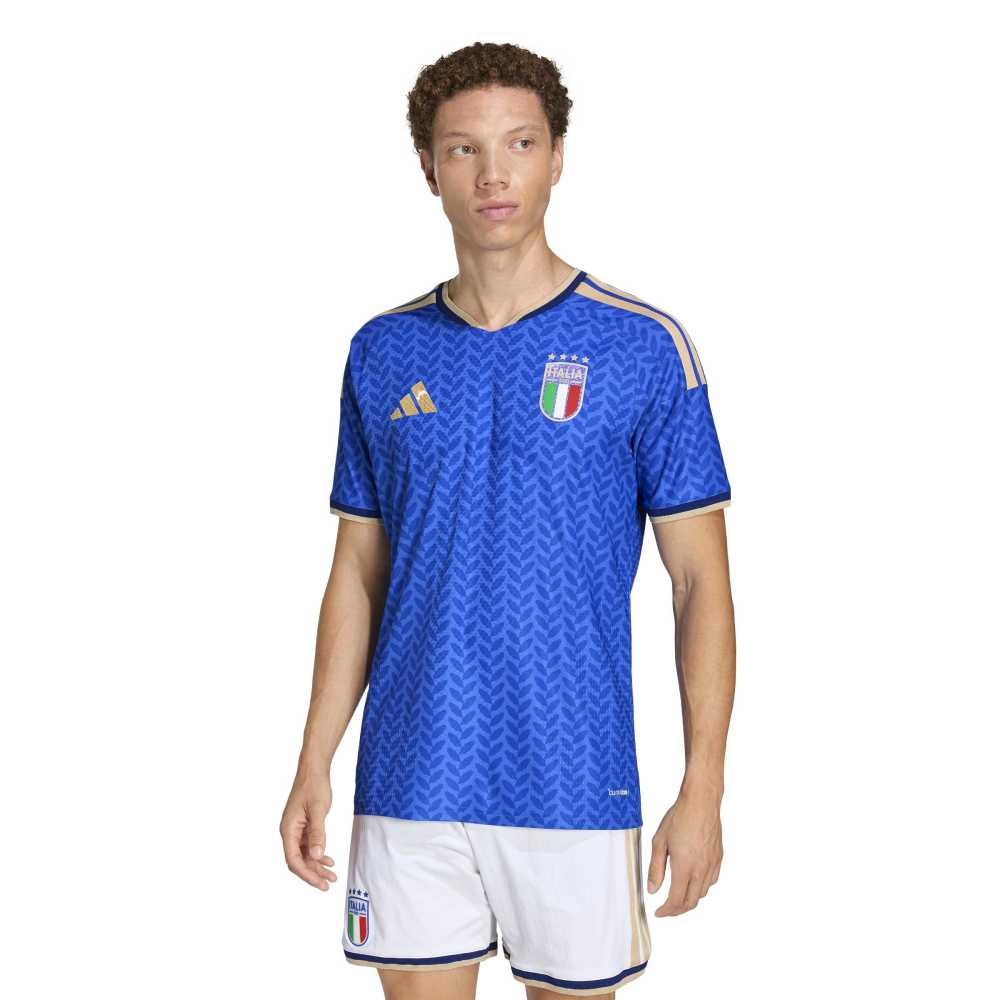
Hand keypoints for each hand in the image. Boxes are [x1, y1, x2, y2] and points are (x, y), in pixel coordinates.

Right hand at [280, 767, 335, 889]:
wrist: (314, 769)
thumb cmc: (313, 786)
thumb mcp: (317, 810)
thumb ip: (317, 833)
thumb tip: (316, 856)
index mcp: (288, 829)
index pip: (293, 860)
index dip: (306, 874)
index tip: (320, 883)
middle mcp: (289, 832)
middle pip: (298, 861)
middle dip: (312, 874)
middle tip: (328, 884)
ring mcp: (296, 829)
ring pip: (305, 855)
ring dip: (317, 866)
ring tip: (332, 875)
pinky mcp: (303, 826)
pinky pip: (309, 846)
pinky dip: (318, 854)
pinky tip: (329, 860)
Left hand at [646, 790, 722, 915]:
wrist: (701, 802)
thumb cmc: (679, 817)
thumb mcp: (659, 841)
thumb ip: (655, 868)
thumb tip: (653, 890)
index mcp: (684, 867)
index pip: (676, 901)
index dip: (667, 911)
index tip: (659, 913)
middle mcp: (701, 870)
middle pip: (691, 902)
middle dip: (677, 910)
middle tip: (666, 909)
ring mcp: (712, 864)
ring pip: (702, 893)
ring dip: (689, 899)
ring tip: (677, 895)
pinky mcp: (719, 858)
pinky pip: (711, 881)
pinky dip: (701, 887)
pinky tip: (693, 881)